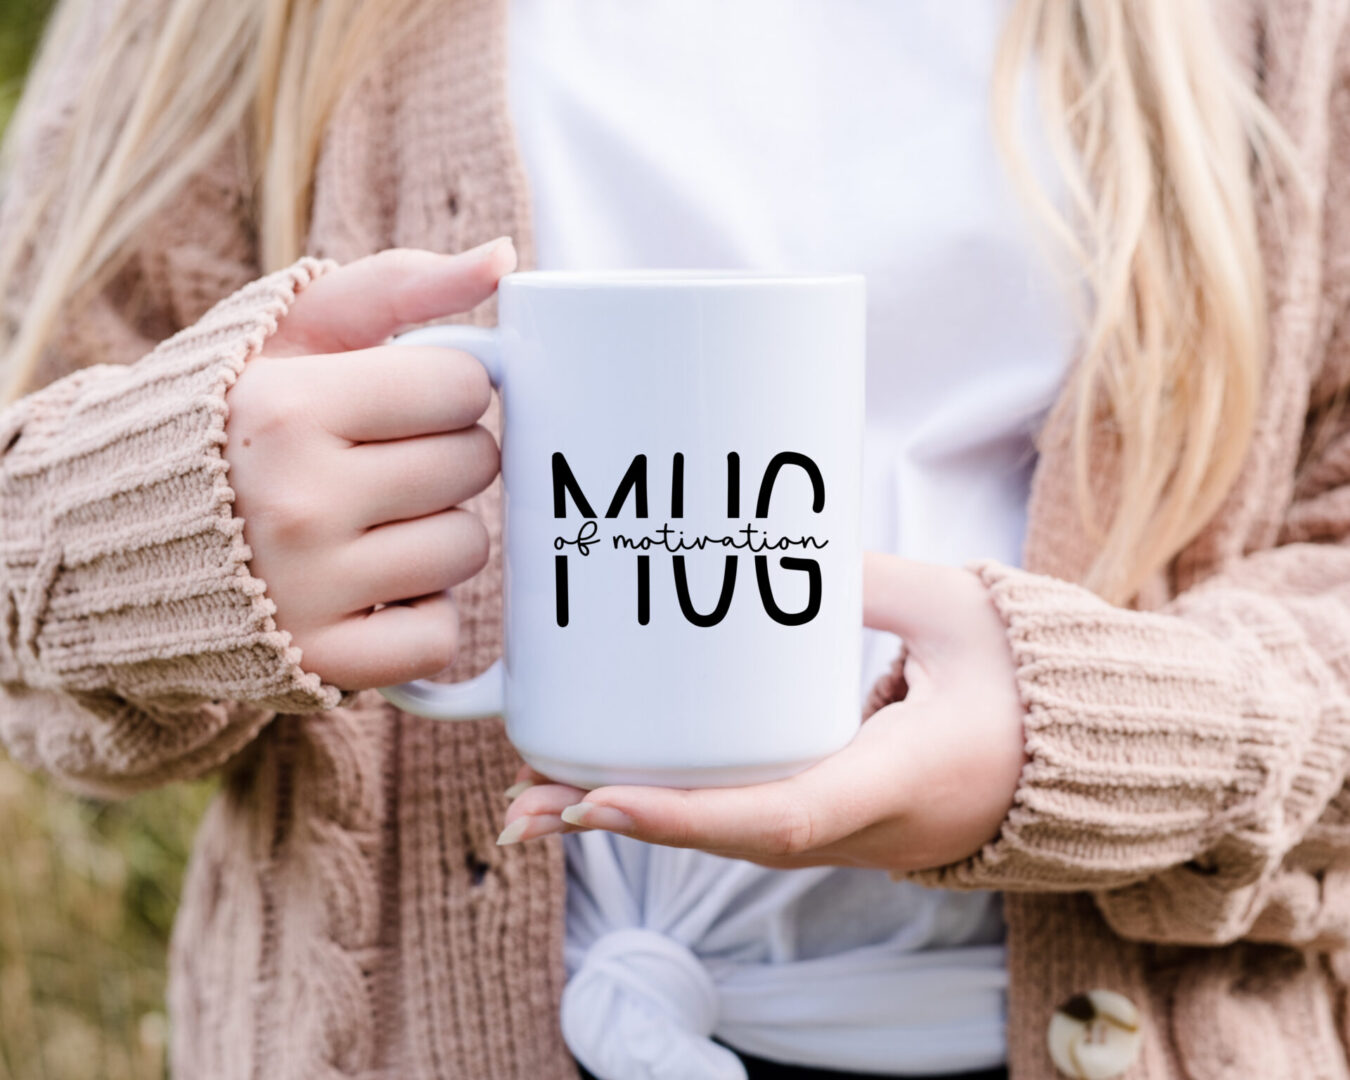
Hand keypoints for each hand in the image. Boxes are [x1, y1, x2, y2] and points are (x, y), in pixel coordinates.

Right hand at [224, 240, 515, 689]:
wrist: (133, 538)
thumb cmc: (237, 420)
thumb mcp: (293, 334)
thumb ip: (399, 286)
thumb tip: (504, 259)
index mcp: (287, 410)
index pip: (461, 386)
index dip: (444, 389)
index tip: (403, 401)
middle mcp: (295, 502)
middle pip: (475, 464)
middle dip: (448, 455)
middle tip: (386, 460)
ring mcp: (308, 592)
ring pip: (468, 547)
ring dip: (440, 532)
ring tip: (376, 521)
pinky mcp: (320, 661)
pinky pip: (439, 636)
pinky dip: (421, 613)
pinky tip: (373, 586)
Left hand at [500, 554, 1026, 873]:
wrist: (1083, 750)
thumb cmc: (1028, 675)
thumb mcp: (952, 605)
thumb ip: (863, 576)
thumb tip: (765, 541)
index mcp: (906, 777)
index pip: (783, 814)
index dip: (686, 813)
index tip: (597, 801)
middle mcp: (871, 826)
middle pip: (730, 839)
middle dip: (626, 823)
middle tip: (526, 799)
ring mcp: (854, 834)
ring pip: (731, 841)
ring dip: (639, 824)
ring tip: (541, 799)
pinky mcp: (841, 818)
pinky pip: (750, 825)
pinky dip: (679, 814)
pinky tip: (618, 789)